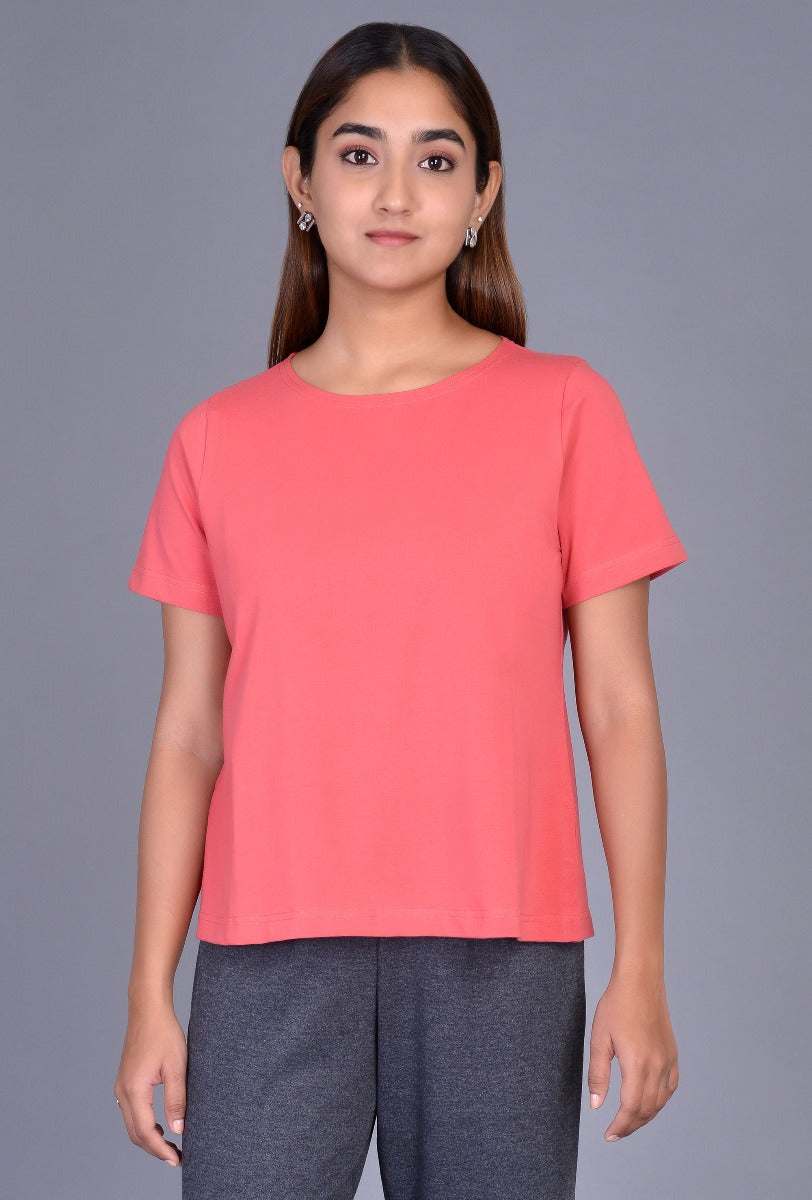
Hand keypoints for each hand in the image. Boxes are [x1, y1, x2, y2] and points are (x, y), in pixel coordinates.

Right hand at [113, 1001, 187, 1166]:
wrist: (148, 1009)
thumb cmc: (163, 1033)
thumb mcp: (176, 1067)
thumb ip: (176, 1100)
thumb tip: (178, 1129)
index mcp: (135, 1090)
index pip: (146, 1132)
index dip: (161, 1150)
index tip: (178, 1159)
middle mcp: (123, 1091)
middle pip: (135, 1133)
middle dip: (155, 1149)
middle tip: (176, 1157)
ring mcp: (121, 1086)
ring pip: (132, 1124)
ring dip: (149, 1138)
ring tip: (171, 1144)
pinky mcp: (125, 1080)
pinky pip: (131, 1111)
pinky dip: (144, 1124)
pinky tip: (160, 1124)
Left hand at [587, 969, 678, 1140]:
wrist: (640, 981)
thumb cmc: (616, 1005)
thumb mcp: (599, 1039)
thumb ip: (598, 1075)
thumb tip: (596, 1105)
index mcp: (637, 1064)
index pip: (630, 1108)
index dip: (620, 1126)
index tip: (608, 1135)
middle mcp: (657, 1066)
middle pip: (647, 1109)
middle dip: (631, 1125)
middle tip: (615, 1133)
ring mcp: (668, 1060)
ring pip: (660, 1101)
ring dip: (645, 1116)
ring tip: (629, 1121)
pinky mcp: (672, 1053)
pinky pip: (670, 1086)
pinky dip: (660, 1100)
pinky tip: (649, 1101)